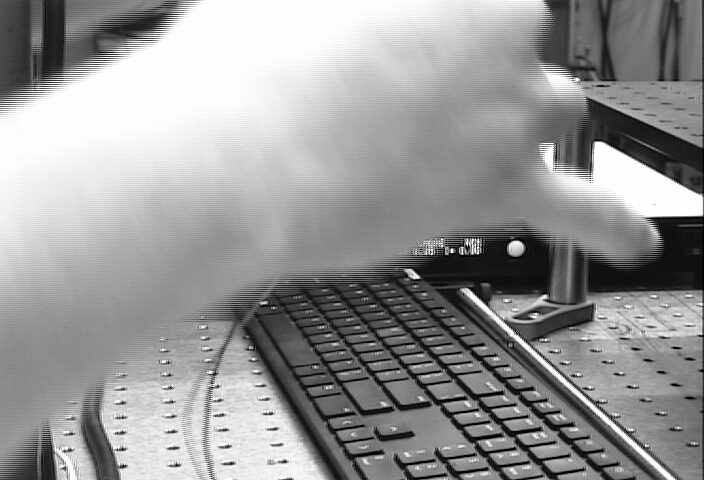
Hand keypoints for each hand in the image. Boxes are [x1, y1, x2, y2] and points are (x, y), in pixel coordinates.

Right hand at [161, 0, 659, 270]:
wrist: (233, 155)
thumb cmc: (243, 74)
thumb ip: (342, 12)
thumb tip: (354, 28)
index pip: (481, 3)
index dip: (444, 31)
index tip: (416, 53)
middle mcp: (495, 31)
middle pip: (518, 46)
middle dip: (480, 74)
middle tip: (420, 105)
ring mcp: (507, 110)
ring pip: (551, 111)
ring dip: (519, 129)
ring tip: (473, 151)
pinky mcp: (500, 187)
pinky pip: (584, 208)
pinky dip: (607, 225)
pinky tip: (627, 238)